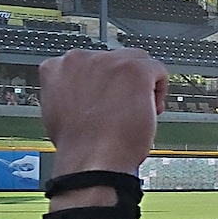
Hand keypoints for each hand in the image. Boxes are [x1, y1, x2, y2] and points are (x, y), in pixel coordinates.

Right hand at [41, 46, 165, 172]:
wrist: (91, 159)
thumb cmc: (78, 146)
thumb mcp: (58, 111)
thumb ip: (69, 93)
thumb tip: (83, 91)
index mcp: (57, 68)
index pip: (90, 64)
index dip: (103, 84)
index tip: (108, 99)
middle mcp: (79, 59)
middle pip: (114, 60)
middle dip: (122, 83)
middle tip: (124, 108)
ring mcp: (107, 61)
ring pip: (137, 61)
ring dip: (141, 85)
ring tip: (136, 111)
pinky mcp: (133, 69)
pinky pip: (158, 70)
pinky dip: (159, 91)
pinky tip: (150, 111)